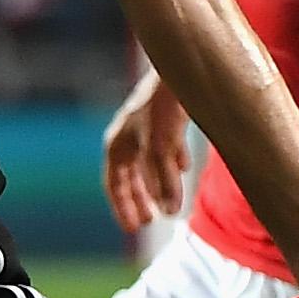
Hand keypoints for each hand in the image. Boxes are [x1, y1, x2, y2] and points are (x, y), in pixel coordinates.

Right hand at [100, 74, 191, 232]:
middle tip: (147, 221)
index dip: (123, 207)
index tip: (132, 228)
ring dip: (156, 184)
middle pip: (129, 176)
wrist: (181, 68)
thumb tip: (169, 212)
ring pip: (147, 163)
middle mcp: (128, 136)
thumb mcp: (161, 149)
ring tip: (166, 201)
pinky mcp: (166, 117)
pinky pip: (165, 146)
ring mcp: (146, 126)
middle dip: (139, 199)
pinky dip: (172, 162)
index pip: (114, 184)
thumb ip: (165, 182)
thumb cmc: (164, 106)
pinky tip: (184, 167)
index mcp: (117, 144)